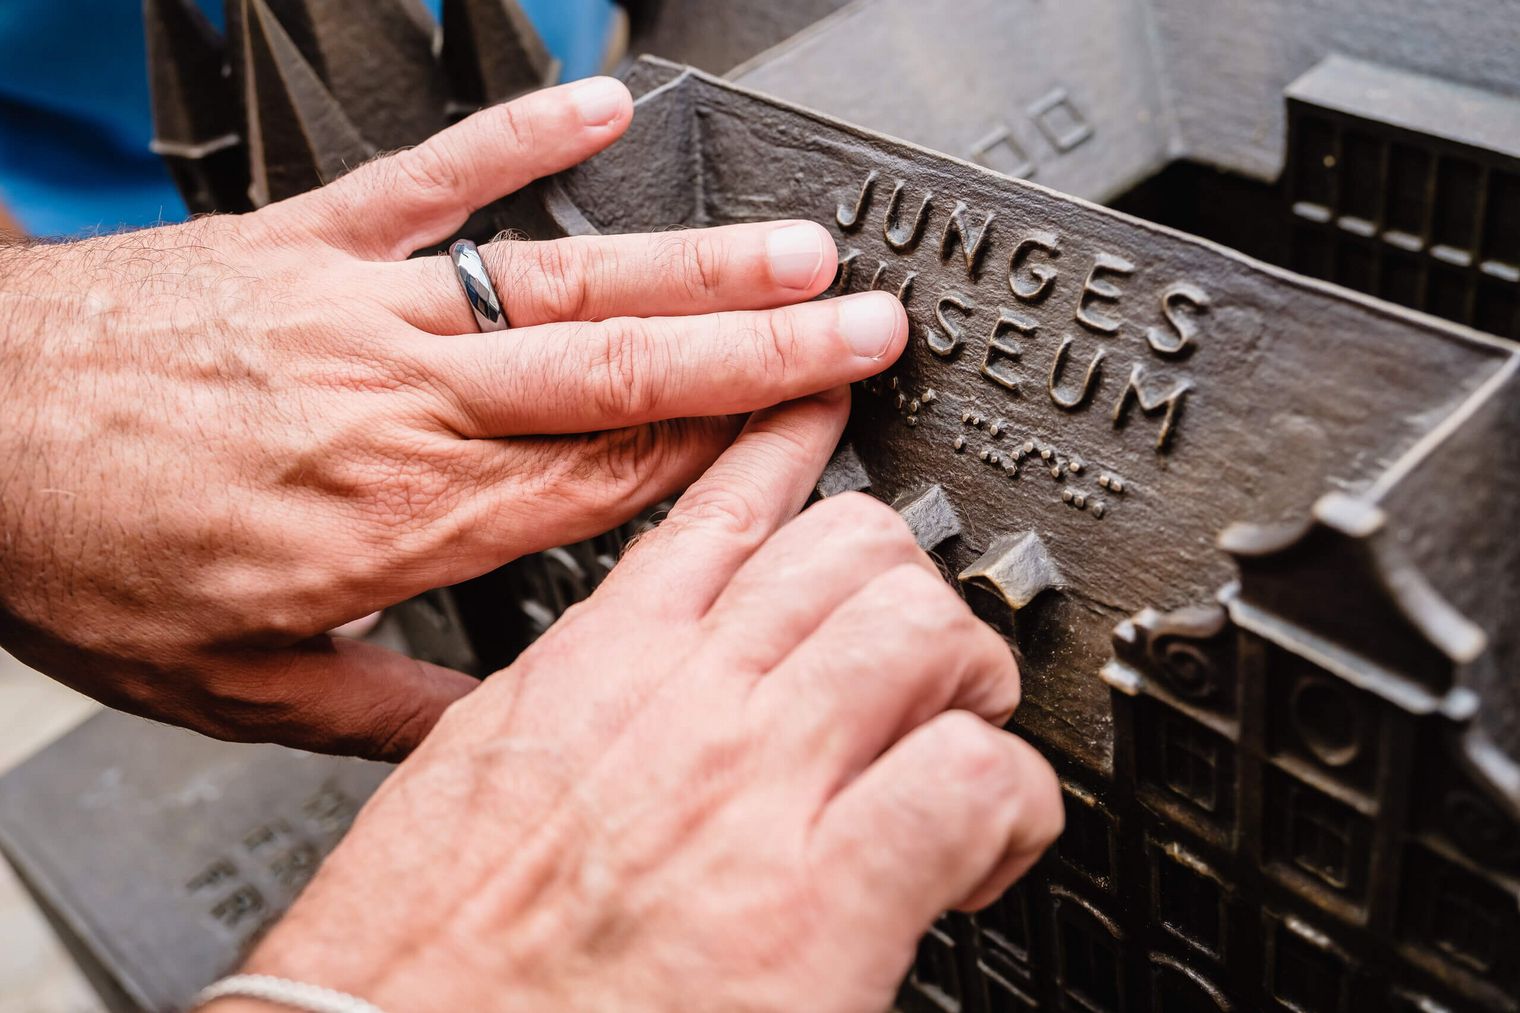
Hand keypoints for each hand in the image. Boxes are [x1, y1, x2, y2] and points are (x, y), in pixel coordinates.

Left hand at [0, 78, 908, 757]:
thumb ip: (372, 707)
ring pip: (559, 283)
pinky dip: (523, 138)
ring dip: (692, 264)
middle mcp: (400, 407)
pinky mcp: (303, 240)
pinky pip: (430, 179)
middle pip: (619, 375)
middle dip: (761, 352)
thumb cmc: (69, 551)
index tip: (814, 430)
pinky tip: (606, 110)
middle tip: (865, 326)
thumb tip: (473, 737)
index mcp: (397, 525)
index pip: (606, 483)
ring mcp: (359, 308)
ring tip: (797, 248)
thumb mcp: (223, 685)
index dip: (727, 453)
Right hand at [210, 392, 1063, 1012]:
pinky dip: (1006, 802)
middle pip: (856, 549)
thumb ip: (585, 705)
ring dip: (966, 679)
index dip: (797, 441)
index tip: (833, 411)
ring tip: (958, 739)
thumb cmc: (421, 952)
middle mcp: (683, 701)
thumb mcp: (476, 776)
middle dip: (909, 589)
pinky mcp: (820, 895)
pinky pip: (970, 778)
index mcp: (597, 666)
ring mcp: (754, 782)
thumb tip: (653, 686)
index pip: (725, 504)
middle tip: (919, 659)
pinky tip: (982, 849)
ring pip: (923, 629)